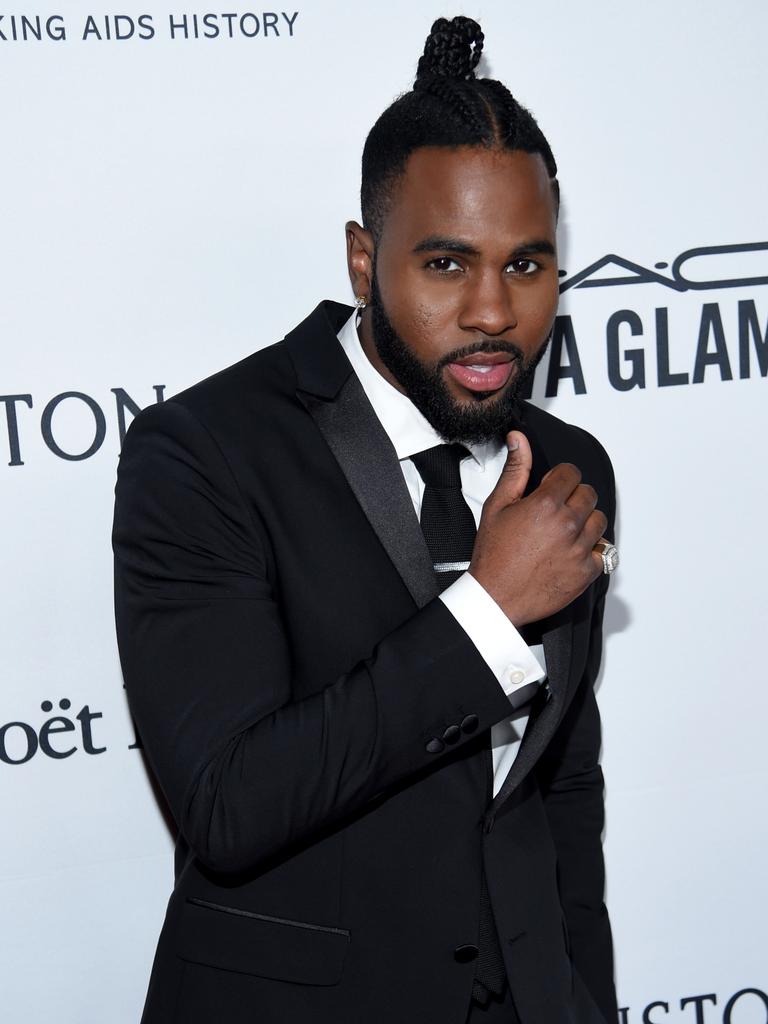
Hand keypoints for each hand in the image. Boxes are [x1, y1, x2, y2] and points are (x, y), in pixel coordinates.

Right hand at [469, 430, 607, 626]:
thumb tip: (520, 441)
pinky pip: (604, 552)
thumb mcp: (498, 506)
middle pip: (589, 495)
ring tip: (563, 533)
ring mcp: (580, 549)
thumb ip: (515, 470)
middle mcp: (568, 525)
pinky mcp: (587, 572)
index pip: (572, 474)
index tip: (552, 489)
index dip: (560, 479)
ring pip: (599, 521)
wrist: (496, 597)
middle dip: (574, 498)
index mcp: (546, 505)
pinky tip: (570, 553)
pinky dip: (591, 552)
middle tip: (555, 513)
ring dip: (585, 523)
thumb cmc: (494, 556)